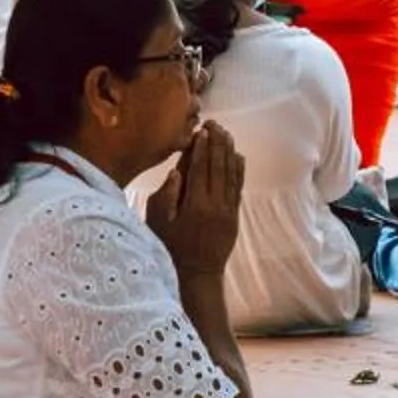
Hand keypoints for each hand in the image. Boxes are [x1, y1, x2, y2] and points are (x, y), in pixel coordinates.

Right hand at [147, 119, 245, 278]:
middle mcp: (215, 204)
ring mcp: (228, 209)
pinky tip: (237, 155)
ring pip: (232, 173)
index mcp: (194, 205)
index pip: (199, 168)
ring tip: (225, 133)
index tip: (201, 130)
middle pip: (218, 166)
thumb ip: (166, 196)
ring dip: (229, 151)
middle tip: (214, 123)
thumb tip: (177, 171)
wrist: (197, 273)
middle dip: (217, 142)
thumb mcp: (159, 224)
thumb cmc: (171, 247)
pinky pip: (239, 186)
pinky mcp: (235, 215)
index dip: (201, 147)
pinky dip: (239, 169)